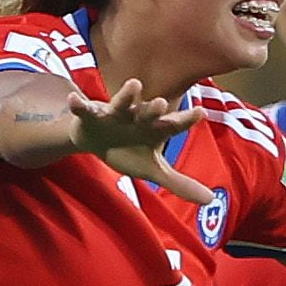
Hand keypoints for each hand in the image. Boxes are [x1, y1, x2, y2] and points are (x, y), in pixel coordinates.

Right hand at [67, 80, 212, 205]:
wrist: (96, 139)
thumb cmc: (130, 150)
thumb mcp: (153, 169)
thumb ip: (180, 183)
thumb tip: (211, 201)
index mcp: (153, 130)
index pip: (173, 125)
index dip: (185, 119)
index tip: (200, 112)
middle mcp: (137, 118)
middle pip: (148, 113)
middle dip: (154, 109)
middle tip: (162, 103)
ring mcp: (114, 114)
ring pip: (121, 104)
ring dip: (127, 96)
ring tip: (134, 84)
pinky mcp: (91, 115)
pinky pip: (85, 109)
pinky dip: (79, 105)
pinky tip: (74, 100)